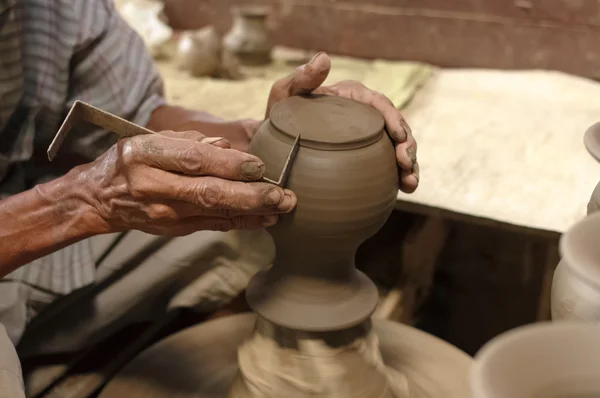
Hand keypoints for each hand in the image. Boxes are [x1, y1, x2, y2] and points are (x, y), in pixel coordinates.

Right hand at [78, 130, 296, 235]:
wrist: (99, 199)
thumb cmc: (130, 161)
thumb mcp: (150, 139)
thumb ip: (189, 141)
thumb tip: (227, 148)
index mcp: (146, 155)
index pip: (192, 160)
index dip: (228, 164)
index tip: (260, 166)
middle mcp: (153, 186)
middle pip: (208, 192)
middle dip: (250, 195)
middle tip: (283, 195)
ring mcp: (164, 213)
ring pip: (214, 212)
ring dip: (253, 211)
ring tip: (283, 207)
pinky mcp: (173, 229)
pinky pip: (212, 225)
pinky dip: (241, 222)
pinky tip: (265, 219)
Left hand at [264, 52, 418, 192]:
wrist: (274, 146)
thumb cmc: (279, 117)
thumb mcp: (284, 95)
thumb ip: (301, 78)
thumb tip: (324, 58)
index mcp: (353, 97)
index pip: (380, 104)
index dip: (394, 119)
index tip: (399, 137)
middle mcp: (365, 116)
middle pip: (396, 128)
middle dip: (408, 147)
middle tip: (406, 165)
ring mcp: (368, 139)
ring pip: (398, 149)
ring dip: (410, 165)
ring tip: (410, 183)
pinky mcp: (367, 159)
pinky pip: (388, 167)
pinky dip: (400, 177)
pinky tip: (404, 190)